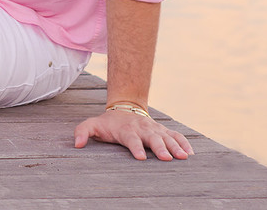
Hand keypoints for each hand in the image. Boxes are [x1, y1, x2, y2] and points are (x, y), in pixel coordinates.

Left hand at [74, 108, 193, 160]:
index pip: (131, 139)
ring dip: (175, 147)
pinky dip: (184, 143)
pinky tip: (190, 153)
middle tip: (167, 158)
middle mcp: (142, 129)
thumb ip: (82, 131)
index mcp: (126, 130)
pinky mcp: (163, 131)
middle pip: (152, 139)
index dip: (135, 147)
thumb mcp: (92, 124)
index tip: (140, 157)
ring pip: (167, 137)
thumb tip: (76, 144)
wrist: (124, 108)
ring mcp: (154, 129)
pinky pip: (176, 136)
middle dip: (160, 148)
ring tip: (184, 157)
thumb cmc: (108, 123)